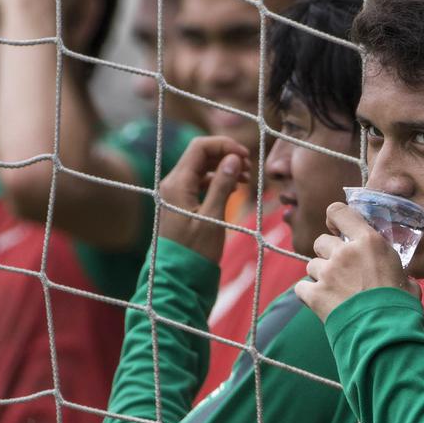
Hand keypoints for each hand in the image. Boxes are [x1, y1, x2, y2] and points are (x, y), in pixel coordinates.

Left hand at [157, 136, 251, 262]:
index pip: (200, 147)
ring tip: (245, 179)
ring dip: (223, 167)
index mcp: (177, 183)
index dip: (224, 145)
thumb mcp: (212, 217)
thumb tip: (233, 159)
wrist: (179, 277)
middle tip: (249, 168)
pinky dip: (217, 180)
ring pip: (201, 167)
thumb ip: (222, 185)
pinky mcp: (182, 202)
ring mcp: (176, 192)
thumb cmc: (196, 251)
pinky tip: (233, 189)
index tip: (246, 156)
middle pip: (200, 154)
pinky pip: (200, 181)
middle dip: (225, 155)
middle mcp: (173, 183)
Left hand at [295, 202, 418, 320]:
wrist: (384, 335)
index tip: (337, 228)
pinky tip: (322, 303)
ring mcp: (327, 273)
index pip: (338, 211)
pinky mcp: (314, 295)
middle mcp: (344, 252)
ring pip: (312, 265)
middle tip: (342, 270)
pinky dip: (309, 294)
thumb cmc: (400, 308)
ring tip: (336, 292)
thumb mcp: (405, 279)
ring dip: (321, 275)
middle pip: (321, 241)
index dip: (335, 218)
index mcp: (368, 241)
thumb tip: (400, 278)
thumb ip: (392, 270)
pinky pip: (302, 288)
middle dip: (328, 253)